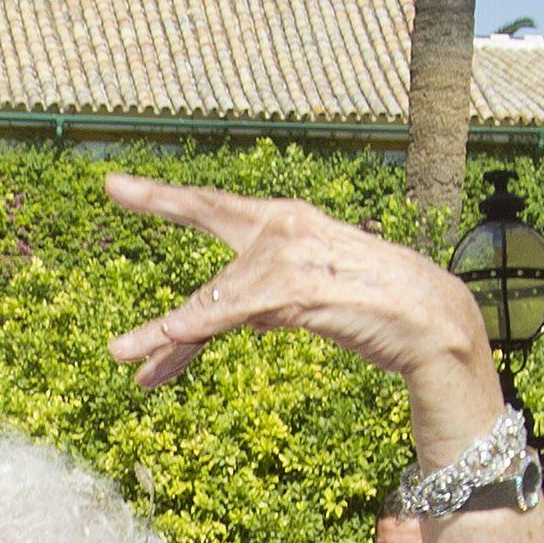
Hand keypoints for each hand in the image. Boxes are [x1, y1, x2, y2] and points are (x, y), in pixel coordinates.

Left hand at [101, 176, 490, 415]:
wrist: (430, 321)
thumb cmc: (375, 310)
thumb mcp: (308, 300)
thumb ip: (267, 301)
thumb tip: (238, 318)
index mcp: (284, 223)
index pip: (213, 206)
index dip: (162, 196)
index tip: (115, 185)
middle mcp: (282, 228)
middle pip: (207, 242)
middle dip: (158, 247)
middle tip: (113, 258)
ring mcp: (289, 256)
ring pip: (211, 297)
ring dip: (164, 336)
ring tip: (122, 357)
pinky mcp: (297, 289)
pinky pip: (233, 310)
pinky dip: (197, 326)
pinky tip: (166, 337)